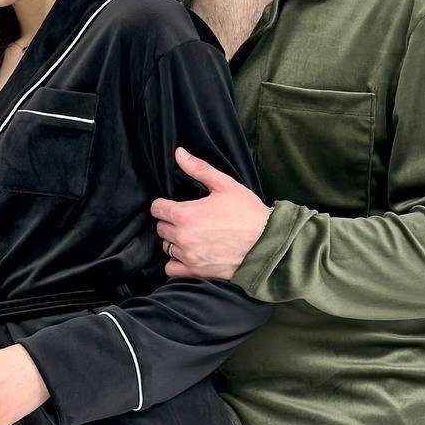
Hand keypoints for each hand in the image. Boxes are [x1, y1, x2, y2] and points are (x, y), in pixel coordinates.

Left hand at [151, 147, 272, 279]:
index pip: (157, 208)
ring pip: (166, 247)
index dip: (164, 204)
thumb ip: (198, 169)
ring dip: (174, 240)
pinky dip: (176, 262)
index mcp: (185, 214)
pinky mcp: (197, 271)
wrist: (267, 243)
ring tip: (191, 235)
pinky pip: (172, 269)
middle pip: (160, 228)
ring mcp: (189, 256)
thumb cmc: (248, 213)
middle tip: (188, 219)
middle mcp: (182, 237)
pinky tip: (188, 253)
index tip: (175, 204)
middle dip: (170, 222)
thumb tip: (178, 153)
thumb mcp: (225, 185)